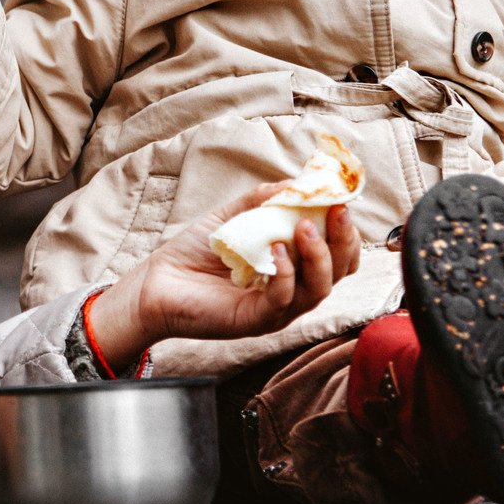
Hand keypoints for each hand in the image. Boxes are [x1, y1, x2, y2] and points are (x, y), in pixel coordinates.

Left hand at [84, 185, 359, 370]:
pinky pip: (282, 301)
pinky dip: (286, 274)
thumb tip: (298, 182)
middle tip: (336, 212)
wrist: (157, 282)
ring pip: (318, 290)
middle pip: (337, 273)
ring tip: (305, 227)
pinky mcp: (255, 321)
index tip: (342, 202)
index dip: (346, 232)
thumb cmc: (196, 252)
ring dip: (318, 256)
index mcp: (295, 269)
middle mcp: (293, 292)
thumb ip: (263, 200)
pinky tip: (277, 251)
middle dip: (342, 241)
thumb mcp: (233, 217)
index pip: (339, 257)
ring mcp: (276, 310)